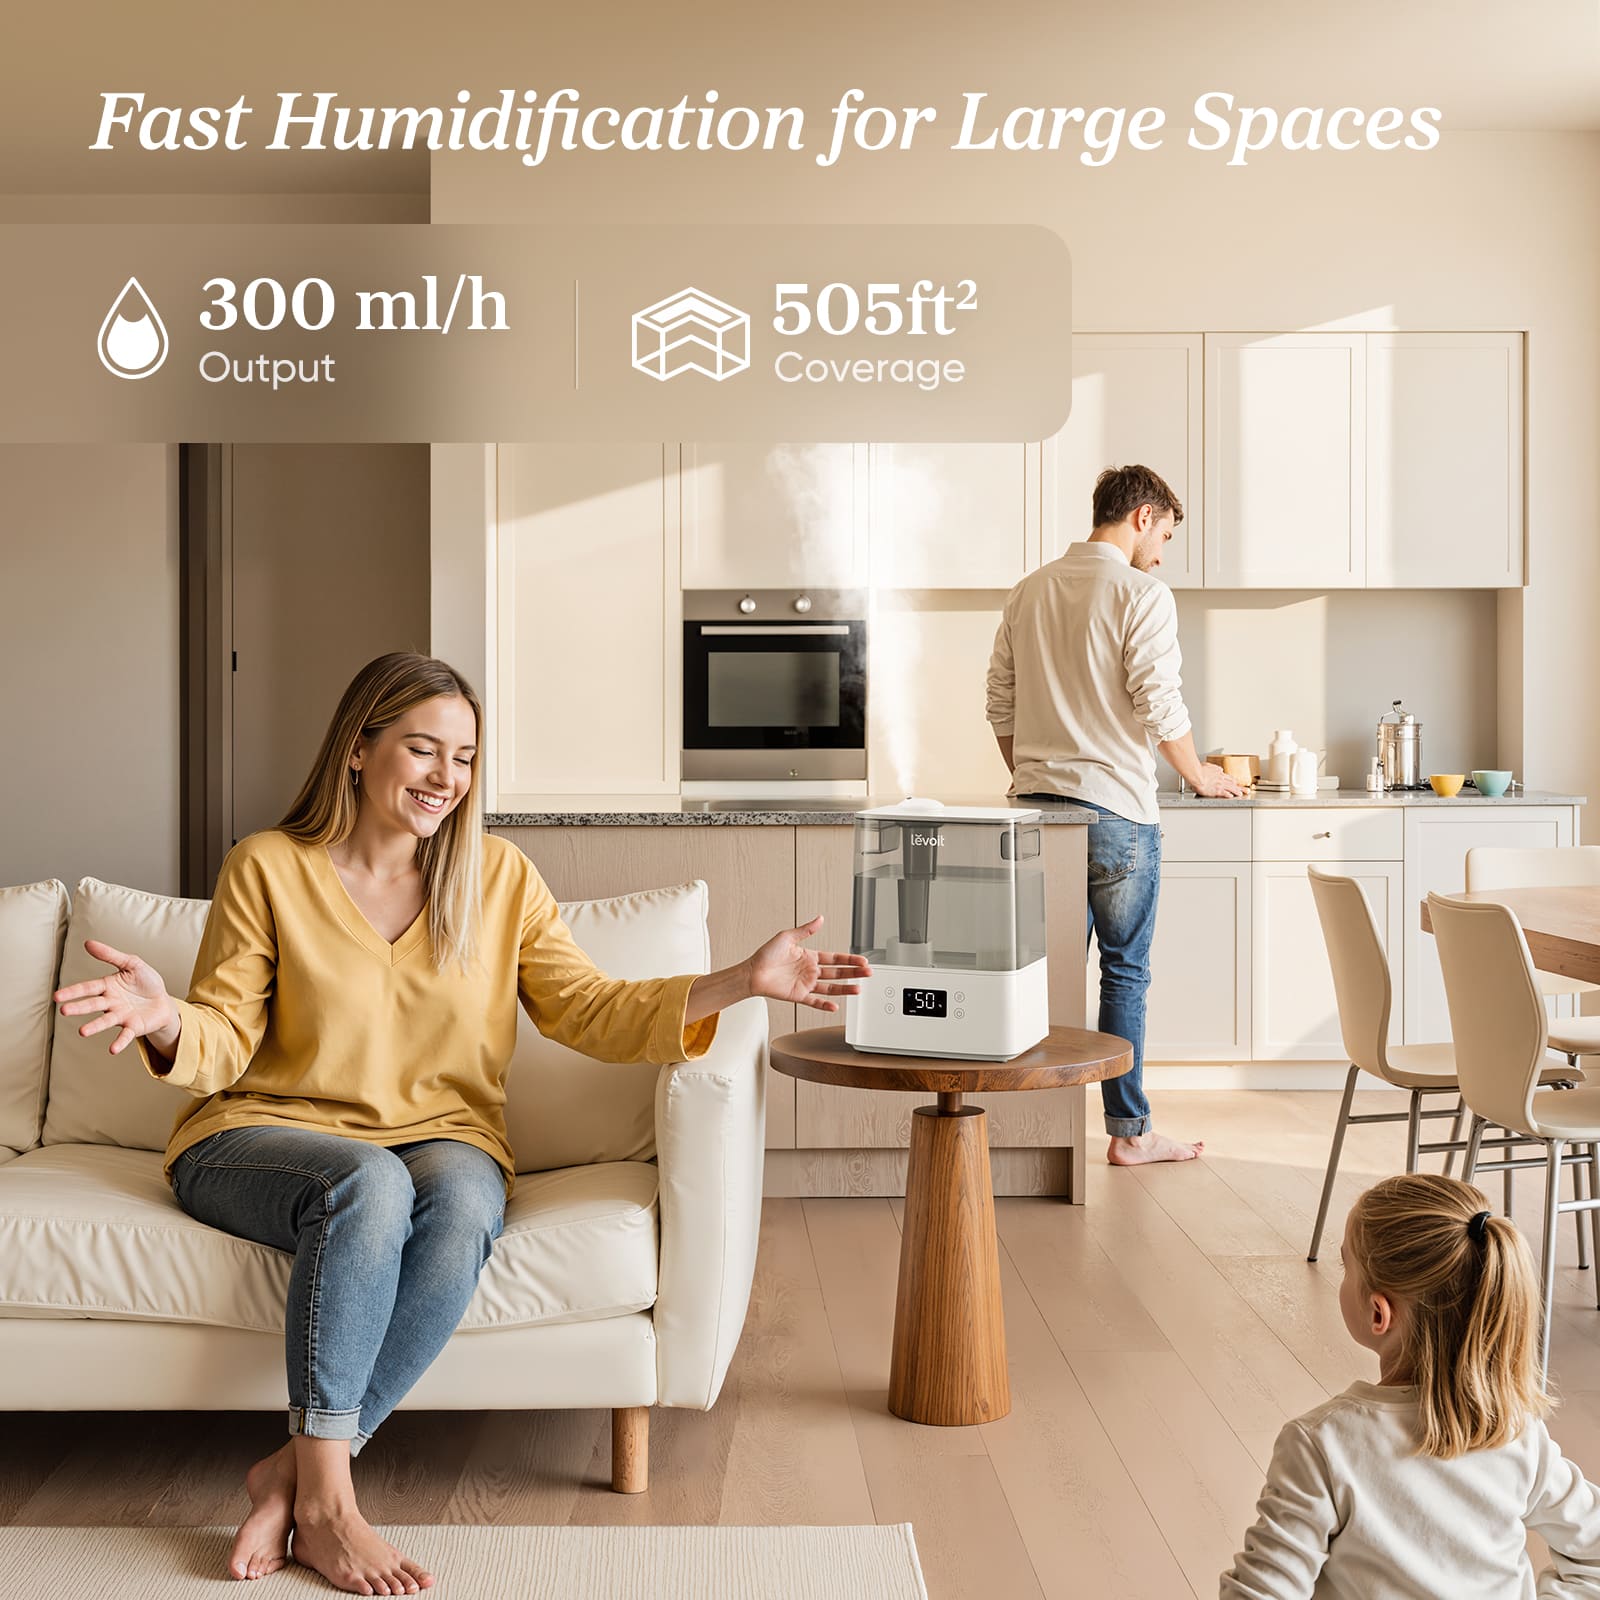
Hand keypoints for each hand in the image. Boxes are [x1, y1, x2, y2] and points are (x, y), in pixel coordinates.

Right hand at [53, 939, 178, 1056]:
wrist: (164, 1001)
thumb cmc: (146, 982)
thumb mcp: (132, 964)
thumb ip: (111, 955)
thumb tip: (87, 943)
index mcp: (108, 986)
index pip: (88, 988)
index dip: (73, 992)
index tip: (57, 996)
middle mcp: (110, 1003)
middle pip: (93, 1004)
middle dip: (79, 1008)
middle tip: (64, 1011)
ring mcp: (121, 1016)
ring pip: (105, 1021)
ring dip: (94, 1027)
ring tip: (83, 1032)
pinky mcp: (133, 1027)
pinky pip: (125, 1035)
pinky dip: (119, 1042)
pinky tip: (112, 1049)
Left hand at [746, 915, 871, 1012]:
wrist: (751, 973)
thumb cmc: (765, 955)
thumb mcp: (787, 937)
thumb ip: (805, 930)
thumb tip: (820, 918)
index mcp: (809, 956)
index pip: (834, 958)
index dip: (849, 959)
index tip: (862, 960)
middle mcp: (810, 971)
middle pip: (837, 972)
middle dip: (854, 973)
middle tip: (868, 973)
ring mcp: (805, 984)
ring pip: (831, 988)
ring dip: (845, 988)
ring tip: (858, 989)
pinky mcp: (798, 996)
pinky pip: (815, 1002)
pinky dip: (825, 1005)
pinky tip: (836, 1006)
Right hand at [1189, 762, 1246, 798]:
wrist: (1196, 774)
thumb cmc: (1199, 770)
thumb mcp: (1208, 765)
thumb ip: (1214, 767)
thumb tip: (1218, 769)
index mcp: (1219, 773)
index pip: (1229, 777)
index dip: (1234, 781)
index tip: (1237, 783)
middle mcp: (1221, 779)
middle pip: (1233, 783)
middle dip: (1240, 787)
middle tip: (1245, 789)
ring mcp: (1219, 785)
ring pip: (1231, 788)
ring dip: (1237, 791)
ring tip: (1242, 794)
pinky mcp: (1216, 790)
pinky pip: (1225, 793)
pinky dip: (1228, 795)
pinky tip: (1232, 796)